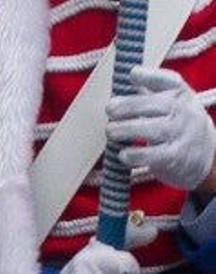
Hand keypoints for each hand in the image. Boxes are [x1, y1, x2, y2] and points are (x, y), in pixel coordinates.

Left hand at [108, 67, 215, 193]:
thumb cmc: (182, 127)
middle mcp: (182, 112)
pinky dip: (134, 155)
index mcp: (182, 95)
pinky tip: (122, 154)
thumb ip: (152, 94)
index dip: (150, 76)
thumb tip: (128, 80)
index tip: (132, 74)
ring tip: (110, 132)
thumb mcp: (175, 104)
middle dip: (128, 106)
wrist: (208, 155)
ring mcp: (179, 134)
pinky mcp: (174, 157)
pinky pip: (151, 155)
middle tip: (109, 110)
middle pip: (153, 105)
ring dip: (125, 130)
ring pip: (150, 129)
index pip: (168, 81)